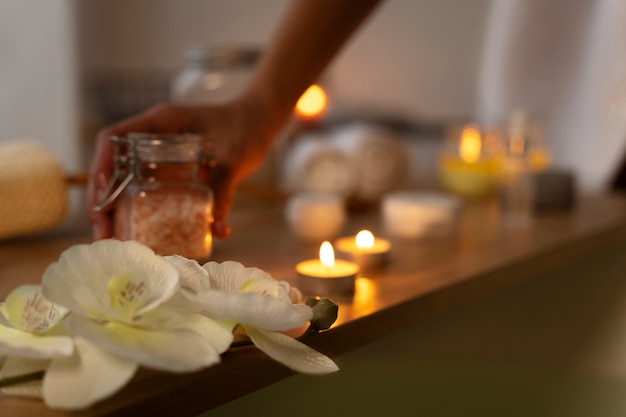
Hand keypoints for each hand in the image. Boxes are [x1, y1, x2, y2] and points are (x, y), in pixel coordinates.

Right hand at [87, 98, 278, 239]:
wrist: (260, 122)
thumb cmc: (247, 129)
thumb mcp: (234, 159)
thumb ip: (224, 190)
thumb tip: (218, 230)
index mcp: (161, 122)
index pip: (113, 139)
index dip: (99, 169)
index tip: (100, 202)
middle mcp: (153, 136)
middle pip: (112, 166)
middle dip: (103, 201)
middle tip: (105, 235)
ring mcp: (159, 152)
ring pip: (126, 180)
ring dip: (117, 209)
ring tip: (117, 240)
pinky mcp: (171, 168)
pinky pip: (147, 188)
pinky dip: (142, 210)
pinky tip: (145, 233)